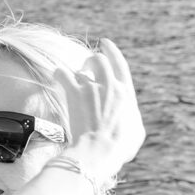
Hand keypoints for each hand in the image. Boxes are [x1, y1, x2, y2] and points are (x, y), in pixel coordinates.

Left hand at [55, 38, 145, 182]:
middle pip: (99, 60)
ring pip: (81, 68)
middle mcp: (110, 85)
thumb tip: (129, 117)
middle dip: (91, 60)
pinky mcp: (74, 94)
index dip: (112, 51)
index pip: (119, 64)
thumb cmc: (119, 148)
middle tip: (85, 68)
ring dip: (75, 71)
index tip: (105, 43)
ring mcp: (92, 88)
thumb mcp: (136, 132)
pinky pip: (64, 74)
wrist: (99, 151)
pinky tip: (57, 77)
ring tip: (71, 79)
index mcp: (126, 93)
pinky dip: (59, 73)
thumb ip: (132, 118)